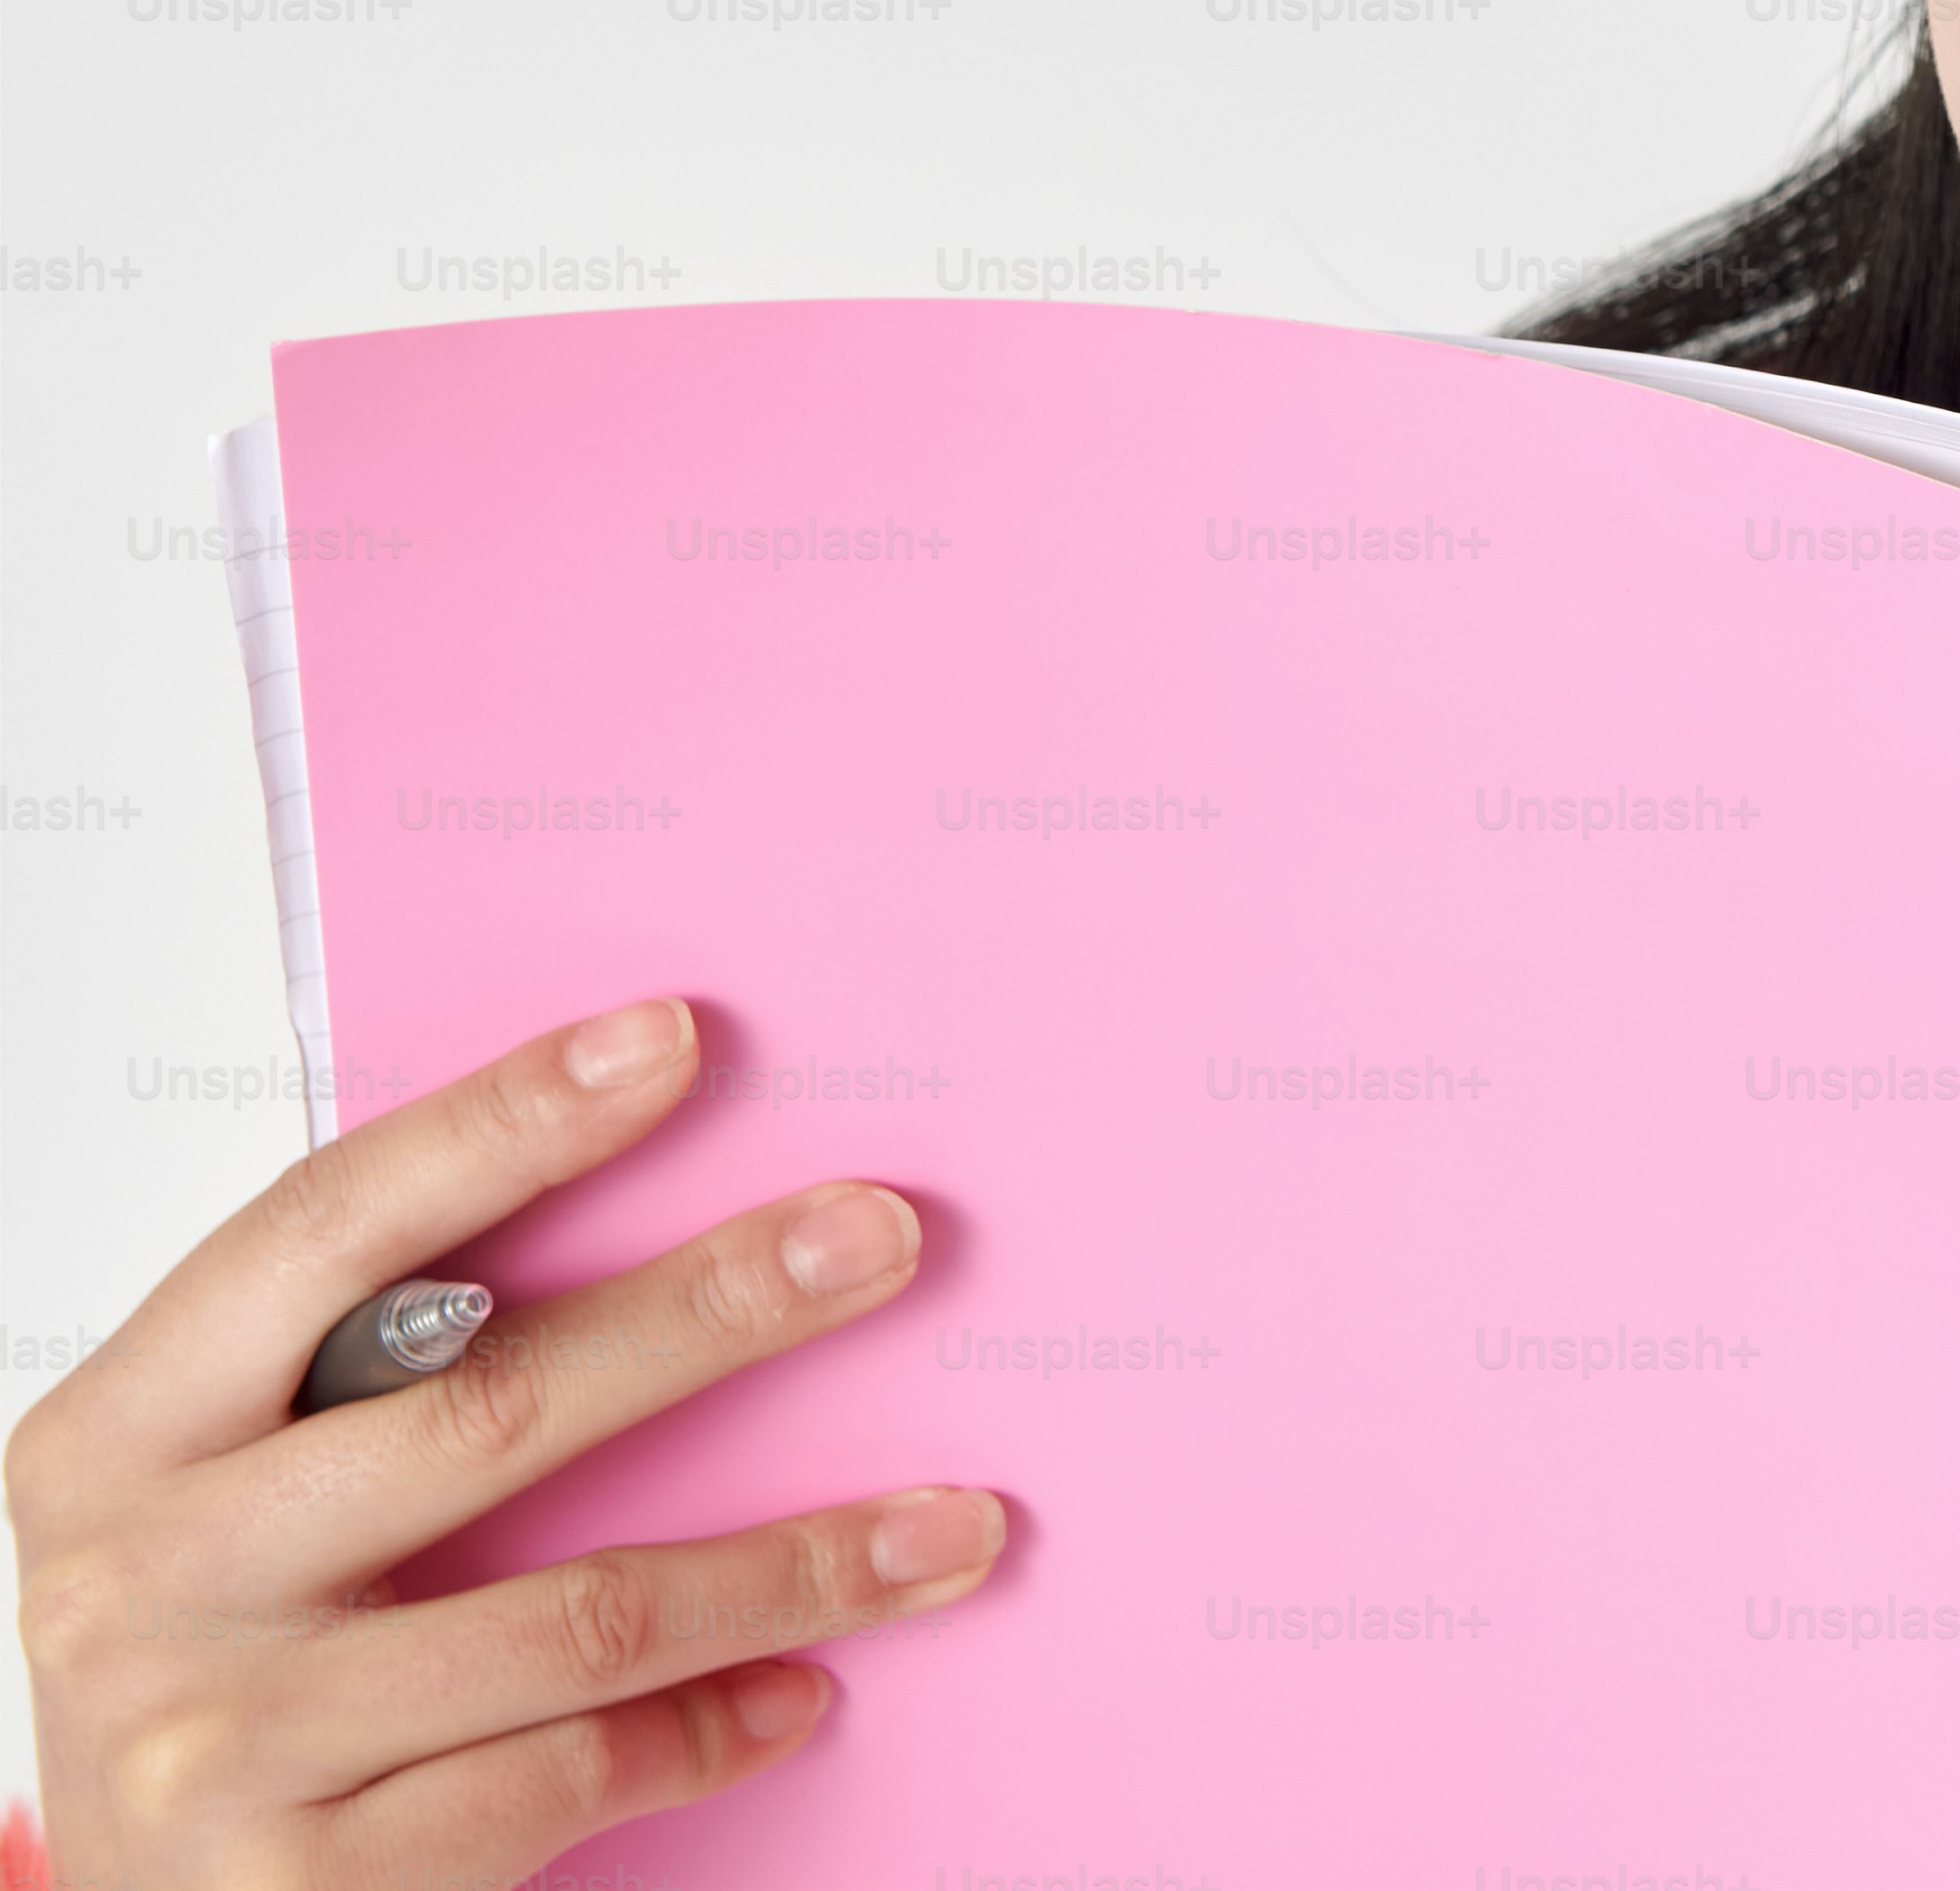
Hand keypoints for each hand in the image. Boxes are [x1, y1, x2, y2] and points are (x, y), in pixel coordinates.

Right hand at [7, 997, 1013, 1887]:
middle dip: (713, 1311)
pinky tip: (804, 1691)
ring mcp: (219, 1742)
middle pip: (489, 1407)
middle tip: (880, 1235)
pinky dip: (709, 1726)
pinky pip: (569, 1776)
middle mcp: (146, 1581)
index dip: (501, 1125)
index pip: (327, 1233)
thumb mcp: (228, 1501)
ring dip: (795, 1564)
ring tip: (953, 1525)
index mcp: (119, 1438)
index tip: (670, 1040)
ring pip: (578, 1616)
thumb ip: (374, 1379)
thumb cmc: (209, 1669)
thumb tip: (658, 1236)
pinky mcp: (306, 1887)